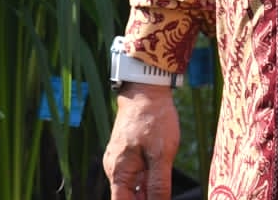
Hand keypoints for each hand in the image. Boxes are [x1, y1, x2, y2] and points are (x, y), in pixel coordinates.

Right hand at [103, 84, 179, 199]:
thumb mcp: (161, 155)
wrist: (146, 90)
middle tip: (163, 188)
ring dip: (149, 191)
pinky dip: (148, 179)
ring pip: (134, 187)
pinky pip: (136, 175)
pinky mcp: (126, 154)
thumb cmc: (153, 119)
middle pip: (129, 198)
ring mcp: (119, 160)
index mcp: (118, 171)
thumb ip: (159, 185)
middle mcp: (114, 168)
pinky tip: (160, 173)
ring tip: (163, 178)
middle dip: (147, 199)